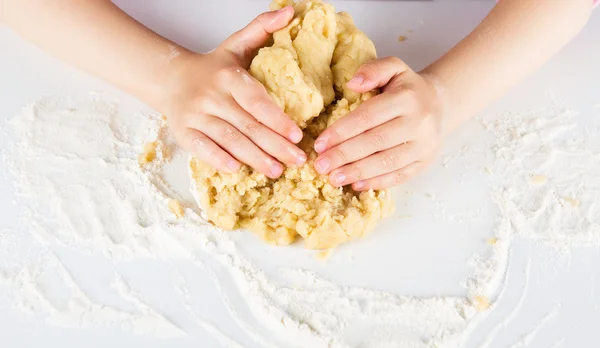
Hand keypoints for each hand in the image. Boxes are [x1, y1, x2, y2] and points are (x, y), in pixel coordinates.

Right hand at [165, 7, 305, 177]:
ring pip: (229, 140)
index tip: (297, 136)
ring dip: (254, 158)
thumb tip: (290, 12)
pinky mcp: (183, 132)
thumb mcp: (237, 45)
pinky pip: (202, 149)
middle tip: (297, 160)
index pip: (257, 101)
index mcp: (228, 76)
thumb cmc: (213, 67)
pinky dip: (219, 160)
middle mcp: (211, 96)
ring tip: (276, 170)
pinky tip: (238, 169)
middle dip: (275, 146)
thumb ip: (262, 29)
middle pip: (248, 126)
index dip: (278, 120)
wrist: (171, 78)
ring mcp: (195, 115)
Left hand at [313, 57, 443, 189]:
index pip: (368, 116)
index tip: (320, 143)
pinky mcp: (425, 162)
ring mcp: (424, 145)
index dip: (342, 131)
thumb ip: (373, 70)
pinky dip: (377, 182)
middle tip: (320, 166)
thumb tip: (353, 84)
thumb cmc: (407, 88)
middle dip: (344, 155)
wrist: (440, 105)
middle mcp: (418, 122)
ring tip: (334, 178)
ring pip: (387, 162)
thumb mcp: (394, 68)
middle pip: (375, 142)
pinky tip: (356, 185)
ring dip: (357, 172)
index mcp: (407, 98)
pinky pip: (400, 176)